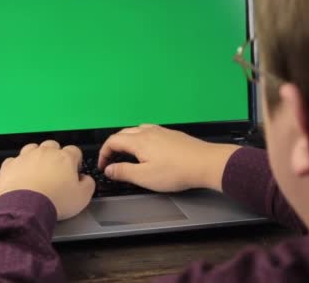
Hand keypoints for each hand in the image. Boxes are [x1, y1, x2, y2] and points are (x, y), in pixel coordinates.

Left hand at [0, 140, 94, 220]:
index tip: (74, 170)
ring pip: (32, 148)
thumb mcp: (83, 197)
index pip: (74, 151)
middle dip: (55, 155)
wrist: (26, 207)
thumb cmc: (56, 201)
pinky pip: (14, 160)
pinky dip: (18, 166)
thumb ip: (88, 184)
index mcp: (65, 158)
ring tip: (37, 171)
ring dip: (36, 156)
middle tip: (55, 171)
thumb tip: (86, 179)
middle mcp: (45, 152)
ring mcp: (26, 157)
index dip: (76, 160)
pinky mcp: (10, 165)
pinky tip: (20, 176)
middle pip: (53, 146)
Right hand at [98, 125, 239, 191]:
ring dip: (127, 141)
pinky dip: (141, 139)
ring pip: (137, 131)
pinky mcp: (172, 135)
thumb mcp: (145, 177)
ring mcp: (161, 131)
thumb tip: (109, 169)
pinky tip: (148, 149)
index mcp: (139, 141)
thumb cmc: (178, 171)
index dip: (103, 153)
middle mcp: (148, 132)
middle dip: (113, 146)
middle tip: (111, 160)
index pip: (112, 141)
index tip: (103, 165)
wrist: (205, 163)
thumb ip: (123, 172)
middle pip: (123, 134)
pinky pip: (150, 132)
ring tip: (127, 154)